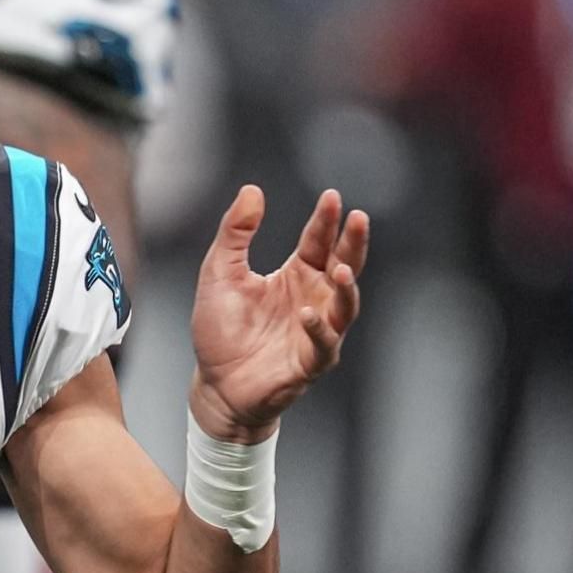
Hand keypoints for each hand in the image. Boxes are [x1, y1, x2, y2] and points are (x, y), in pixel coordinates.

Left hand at [188, 186, 369, 441]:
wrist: (216, 383)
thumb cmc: (222, 328)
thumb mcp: (220, 272)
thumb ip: (235, 232)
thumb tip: (252, 189)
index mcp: (297, 275)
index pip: (318, 241)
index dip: (326, 220)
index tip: (332, 196)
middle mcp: (314, 299)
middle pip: (344, 265)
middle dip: (353, 243)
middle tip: (357, 218)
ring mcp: (317, 331)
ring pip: (345, 306)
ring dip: (346, 288)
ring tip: (339, 269)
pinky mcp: (310, 361)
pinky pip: (324, 344)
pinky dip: (319, 329)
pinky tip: (307, 313)